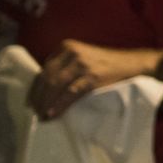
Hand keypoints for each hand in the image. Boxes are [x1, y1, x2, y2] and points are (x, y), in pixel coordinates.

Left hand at [26, 39, 141, 120]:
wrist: (132, 64)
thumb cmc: (106, 64)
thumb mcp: (82, 58)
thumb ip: (65, 66)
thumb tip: (44, 89)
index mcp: (66, 46)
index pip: (44, 69)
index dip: (35, 88)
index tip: (31, 102)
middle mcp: (72, 52)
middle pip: (47, 77)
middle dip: (39, 97)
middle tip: (35, 112)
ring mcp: (83, 64)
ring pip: (56, 85)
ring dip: (46, 103)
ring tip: (43, 116)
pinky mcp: (93, 76)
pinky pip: (71, 92)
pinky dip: (60, 104)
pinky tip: (53, 113)